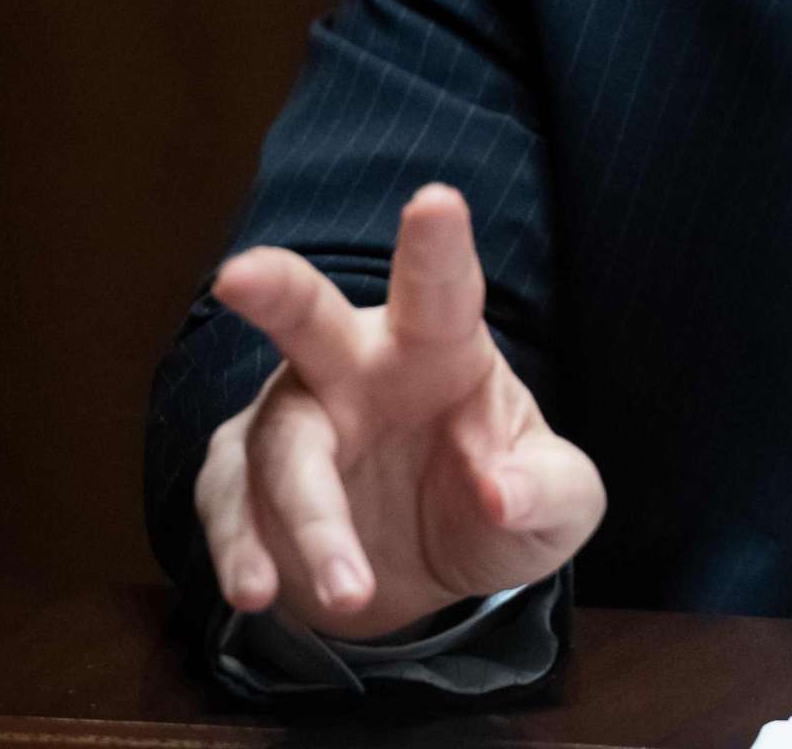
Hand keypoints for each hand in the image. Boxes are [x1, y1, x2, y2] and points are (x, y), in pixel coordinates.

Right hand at [193, 184, 604, 639]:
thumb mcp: (560, 507)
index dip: (437, 245)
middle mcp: (356, 367)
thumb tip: (500, 490)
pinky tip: (259, 591)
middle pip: (311, 320)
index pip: (443, 288)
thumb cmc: (504, 501)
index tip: (436, 200)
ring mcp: (292, 421)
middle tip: (240, 275)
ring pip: (281, 449)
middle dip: (277, 292)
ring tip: (349, 590)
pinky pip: (231, 509)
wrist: (431, 570)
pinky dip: (243, 551)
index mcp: (441, 346)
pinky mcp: (243, 482)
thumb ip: (549, 493)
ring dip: (310, 519)